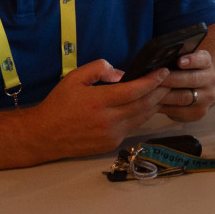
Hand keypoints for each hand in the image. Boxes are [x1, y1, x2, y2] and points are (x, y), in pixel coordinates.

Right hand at [28, 60, 169, 155]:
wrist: (44, 135)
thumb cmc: (59, 104)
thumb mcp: (74, 78)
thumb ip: (98, 69)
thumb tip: (121, 73)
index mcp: (99, 101)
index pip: (135, 90)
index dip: (153, 80)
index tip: (163, 72)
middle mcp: (109, 120)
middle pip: (144, 105)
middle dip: (160, 92)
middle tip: (170, 81)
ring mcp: (111, 134)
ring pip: (142, 118)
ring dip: (154, 104)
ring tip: (163, 92)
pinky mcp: (111, 144)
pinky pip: (132, 127)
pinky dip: (141, 116)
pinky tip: (145, 107)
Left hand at [155, 48, 214, 122]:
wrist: (199, 91)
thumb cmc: (184, 73)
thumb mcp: (183, 62)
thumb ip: (175, 59)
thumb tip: (157, 59)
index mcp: (206, 63)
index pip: (203, 59)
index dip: (192, 60)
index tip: (179, 61)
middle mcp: (211, 79)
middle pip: (192, 79)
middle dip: (171, 79)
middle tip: (155, 79)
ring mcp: (207, 97)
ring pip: (184, 97)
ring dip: (166, 95)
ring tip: (151, 93)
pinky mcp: (199, 112)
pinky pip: (180, 111)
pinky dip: (166, 108)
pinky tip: (155, 104)